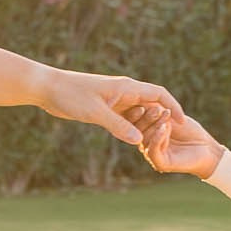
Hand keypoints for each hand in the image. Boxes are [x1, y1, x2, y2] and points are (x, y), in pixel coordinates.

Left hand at [31, 67, 182, 148]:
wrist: (48, 88)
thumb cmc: (70, 95)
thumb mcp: (95, 113)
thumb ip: (119, 127)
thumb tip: (140, 141)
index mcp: (126, 87)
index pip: (159, 94)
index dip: (173, 107)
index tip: (182, 123)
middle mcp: (124, 92)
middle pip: (151, 105)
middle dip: (161, 120)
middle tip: (169, 139)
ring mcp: (115, 100)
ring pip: (138, 114)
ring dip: (146, 126)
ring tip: (154, 143)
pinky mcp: (105, 108)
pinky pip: (125, 119)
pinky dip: (131, 129)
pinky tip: (134, 141)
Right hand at [140, 106, 224, 177]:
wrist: (206, 148)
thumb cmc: (190, 131)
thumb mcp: (171, 116)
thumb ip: (156, 109)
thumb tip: (141, 96)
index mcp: (147, 133)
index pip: (136, 122)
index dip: (139, 111)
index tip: (146, 100)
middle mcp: (147, 145)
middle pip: (138, 131)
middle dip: (147, 117)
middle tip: (157, 108)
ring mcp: (153, 155)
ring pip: (145, 139)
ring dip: (155, 125)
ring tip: (165, 114)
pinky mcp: (160, 164)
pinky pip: (153, 151)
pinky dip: (158, 138)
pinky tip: (164, 128)